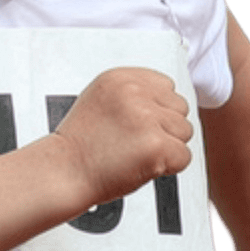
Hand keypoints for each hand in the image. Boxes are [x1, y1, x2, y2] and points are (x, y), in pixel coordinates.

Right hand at [55, 67, 192, 203]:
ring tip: (136, 153)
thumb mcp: (100, 100)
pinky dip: (168, 167)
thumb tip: (167, 100)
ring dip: (167, 147)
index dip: (157, 109)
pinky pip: (184, 156)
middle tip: (135, 142)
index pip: (167, 86)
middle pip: (180, 108)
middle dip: (164, 128)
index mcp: (120, 78)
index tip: (139, 124)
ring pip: (185, 132)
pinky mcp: (156, 145)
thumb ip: (133, 93)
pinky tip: (142, 165)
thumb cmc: (81, 144)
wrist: (65, 172)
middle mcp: (134, 93)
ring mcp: (146, 118)